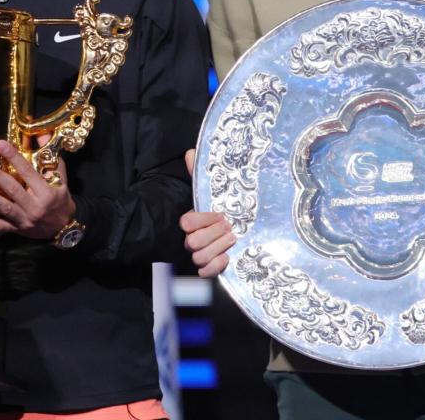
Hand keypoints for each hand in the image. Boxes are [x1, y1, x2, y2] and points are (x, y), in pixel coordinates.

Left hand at [0, 139, 75, 239]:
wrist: (64, 228)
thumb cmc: (61, 200)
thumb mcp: (62, 179)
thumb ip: (51, 158)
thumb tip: (43, 134)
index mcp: (46, 192)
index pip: (28, 172)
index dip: (13, 157)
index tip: (0, 144)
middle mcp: (35, 206)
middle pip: (14, 189)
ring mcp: (25, 219)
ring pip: (5, 208)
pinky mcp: (17, 229)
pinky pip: (0, 227)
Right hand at [179, 147, 234, 276]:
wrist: (237, 230)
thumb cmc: (221, 211)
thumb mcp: (212, 191)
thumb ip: (200, 173)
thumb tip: (191, 151)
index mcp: (192, 221)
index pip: (187, 222)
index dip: (203, 219)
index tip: (221, 214)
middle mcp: (192, 239)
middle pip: (192, 242)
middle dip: (213, 234)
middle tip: (230, 226)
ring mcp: (200, 255)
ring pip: (199, 258)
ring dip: (218, 248)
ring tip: (233, 239)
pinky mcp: (209, 269)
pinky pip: (204, 273)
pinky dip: (216, 266)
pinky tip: (228, 257)